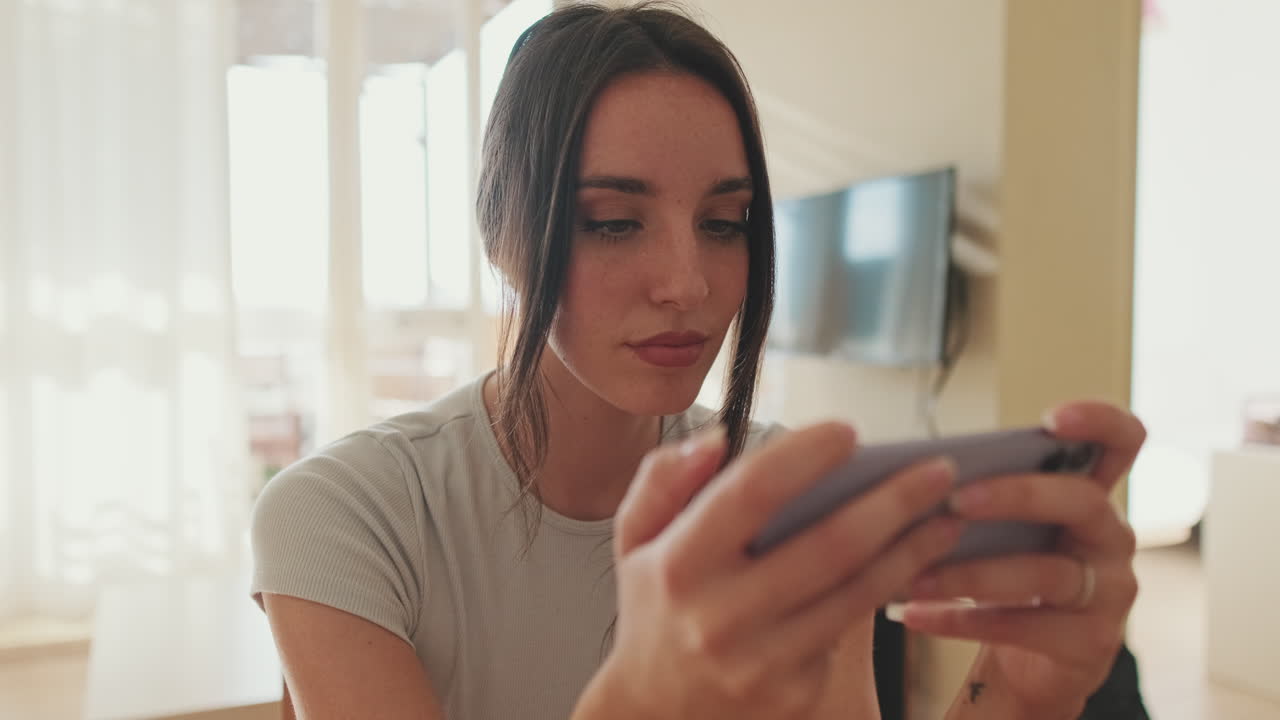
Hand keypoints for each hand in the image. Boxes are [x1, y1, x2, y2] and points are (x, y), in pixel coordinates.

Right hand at [576, 422, 966, 719]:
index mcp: (679, 564)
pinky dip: (890, 590)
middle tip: (940, 469)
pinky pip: (853, 629)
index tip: (849, 430)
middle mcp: (721, 616)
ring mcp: (761, 661)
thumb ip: (663, 479)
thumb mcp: (634, 537)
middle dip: (894, 501)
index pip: (751, 493)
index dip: (805, 455)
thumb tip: (717, 440)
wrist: (657, 709)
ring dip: (912, 549)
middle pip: (828, 546)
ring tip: (947, 515)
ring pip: (856, 593)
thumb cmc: (655, 605)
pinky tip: (916, 562)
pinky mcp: (795, 692)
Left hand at [899, 402, 1146, 718]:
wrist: (1029, 665)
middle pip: (1081, 501)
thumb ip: (977, 494)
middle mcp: (1112, 538)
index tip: (1049, 420)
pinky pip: (1024, 627)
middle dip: (1017, 495)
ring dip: (972, 573)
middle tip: (954, 500)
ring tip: (913, 575)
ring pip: (1046, 574)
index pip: (1123, 442)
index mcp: (1089, 496)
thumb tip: (906, 471)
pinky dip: (961, 619)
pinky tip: (914, 614)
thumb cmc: (1004, 576)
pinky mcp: (1091, 644)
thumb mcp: (998, 531)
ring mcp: (1109, 593)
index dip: (1099, 422)